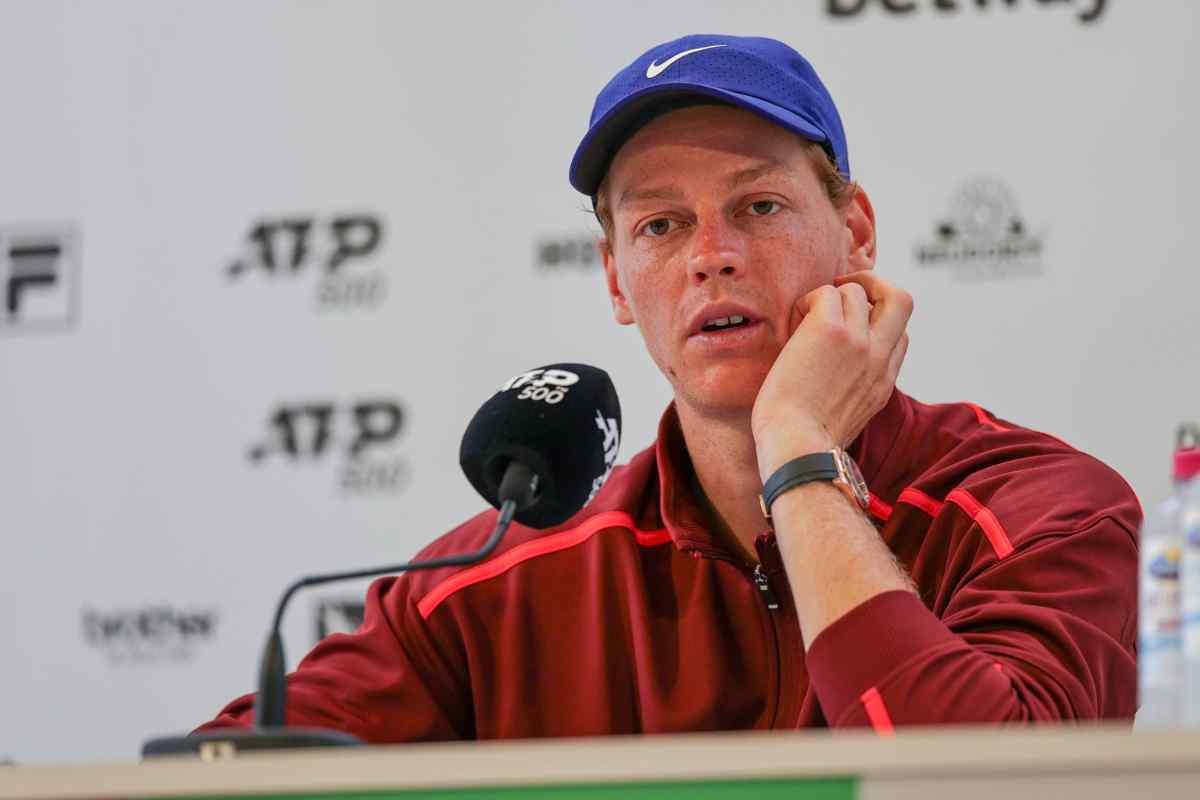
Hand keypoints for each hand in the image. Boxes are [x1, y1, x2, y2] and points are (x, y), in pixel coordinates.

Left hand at [751, 271, 911, 478]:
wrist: (797, 447)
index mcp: (883, 381)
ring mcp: (858, 342)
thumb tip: (833, 379)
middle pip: (901, 299)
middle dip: (874, 284)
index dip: (877, 322)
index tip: (849, 327)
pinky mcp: (831, 330)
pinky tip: (793, 323)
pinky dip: (808, 301)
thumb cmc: (804, 440)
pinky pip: (827, 292)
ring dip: (827, 297)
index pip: (901, 335)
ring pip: (854, 291)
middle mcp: (878, 357)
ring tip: (802, 321)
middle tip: (843, 290)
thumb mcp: (848, 418)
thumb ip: (854, 391)